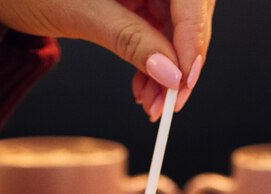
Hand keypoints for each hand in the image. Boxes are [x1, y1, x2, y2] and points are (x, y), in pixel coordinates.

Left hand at [0, 0, 214, 118]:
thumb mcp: (79, 11)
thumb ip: (129, 39)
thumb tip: (171, 74)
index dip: (192, 40)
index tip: (185, 81)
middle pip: (188, 14)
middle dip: (180, 62)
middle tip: (170, 102)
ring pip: (174, 29)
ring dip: (167, 70)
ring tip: (151, 104)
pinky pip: (158, 32)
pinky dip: (153, 63)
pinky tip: (144, 86)